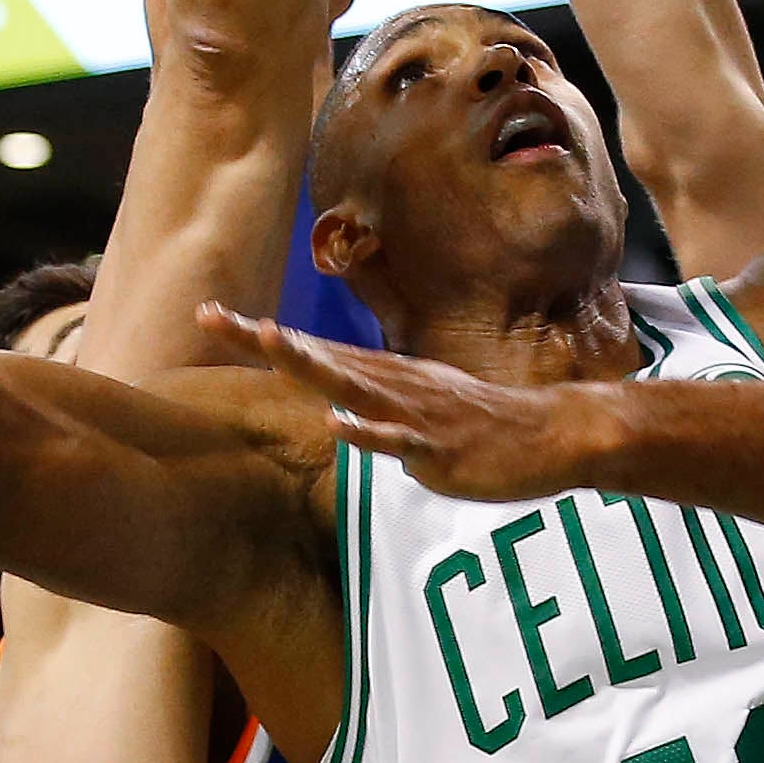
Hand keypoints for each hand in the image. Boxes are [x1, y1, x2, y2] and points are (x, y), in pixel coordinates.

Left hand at [198, 306, 613, 502]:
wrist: (551, 435)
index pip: (313, 350)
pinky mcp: (439, 447)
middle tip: (213, 315)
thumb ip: (378, 403)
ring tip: (269, 342)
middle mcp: (393, 385)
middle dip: (265, 340)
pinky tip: (339, 423)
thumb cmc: (484, 424)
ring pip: (354, 386)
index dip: (261, 336)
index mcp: (386, 376)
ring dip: (311, 365)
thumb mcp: (420, 406)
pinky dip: (369, 432)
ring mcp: (416, 414)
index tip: (212, 315)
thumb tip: (339, 407)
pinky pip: (399, 441)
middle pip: (318, 357)